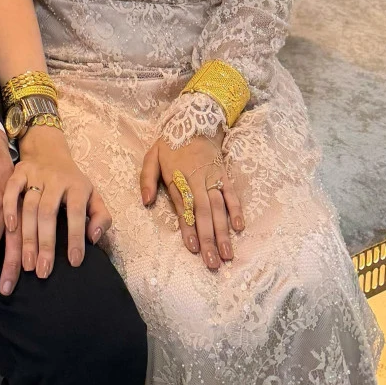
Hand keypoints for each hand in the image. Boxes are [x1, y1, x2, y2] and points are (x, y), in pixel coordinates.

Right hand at [3, 125, 110, 284]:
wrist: (49, 150)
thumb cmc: (73, 182)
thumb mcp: (93, 195)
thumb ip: (101, 217)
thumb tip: (94, 238)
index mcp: (76, 185)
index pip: (77, 212)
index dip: (76, 236)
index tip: (74, 262)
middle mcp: (55, 179)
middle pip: (48, 213)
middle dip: (46, 244)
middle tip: (43, 272)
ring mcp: (35, 174)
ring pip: (29, 207)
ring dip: (27, 237)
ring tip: (27, 265)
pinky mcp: (18, 172)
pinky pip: (12, 189)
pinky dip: (9, 207)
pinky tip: (10, 229)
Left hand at [140, 134, 243, 270]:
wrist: (195, 121)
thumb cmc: (171, 144)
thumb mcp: (152, 156)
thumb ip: (147, 179)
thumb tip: (146, 202)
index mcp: (178, 179)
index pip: (184, 208)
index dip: (189, 229)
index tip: (194, 248)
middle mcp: (197, 181)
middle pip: (204, 213)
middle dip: (209, 239)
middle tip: (212, 263)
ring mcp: (212, 178)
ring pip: (219, 208)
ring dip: (223, 232)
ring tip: (226, 255)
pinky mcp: (223, 175)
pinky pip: (231, 194)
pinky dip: (236, 209)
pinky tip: (239, 227)